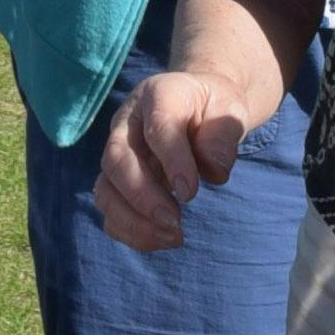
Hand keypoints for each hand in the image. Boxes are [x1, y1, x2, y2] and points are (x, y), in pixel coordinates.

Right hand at [91, 68, 252, 250]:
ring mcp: (117, 152)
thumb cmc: (214, 110)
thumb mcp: (229, 110)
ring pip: (105, 188)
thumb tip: (214, 172)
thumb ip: (223, 136)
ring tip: (171, 237)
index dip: (172, 160)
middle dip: (142, 196)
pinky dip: (129, 230)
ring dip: (132, 220)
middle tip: (175, 222)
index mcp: (159, 95)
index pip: (158, 125)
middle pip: (116, 158)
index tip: (191, 193)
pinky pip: (109, 209)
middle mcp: (128, 122)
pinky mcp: (116, 179)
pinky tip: (160, 239)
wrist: (201, 108)